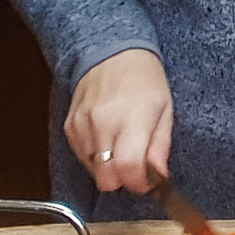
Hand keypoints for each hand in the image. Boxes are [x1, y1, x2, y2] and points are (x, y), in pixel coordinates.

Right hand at [64, 48, 172, 194]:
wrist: (111, 51)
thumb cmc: (143, 78)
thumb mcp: (165, 108)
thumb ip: (161, 145)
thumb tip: (159, 176)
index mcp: (131, 119)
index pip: (128, 169)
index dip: (139, 184)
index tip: (147, 181)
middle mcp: (103, 124)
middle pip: (106, 179)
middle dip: (122, 180)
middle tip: (134, 167)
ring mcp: (82, 126)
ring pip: (92, 171)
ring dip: (108, 168)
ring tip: (121, 146)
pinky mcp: (69, 127)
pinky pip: (81, 157)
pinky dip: (95, 156)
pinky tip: (107, 139)